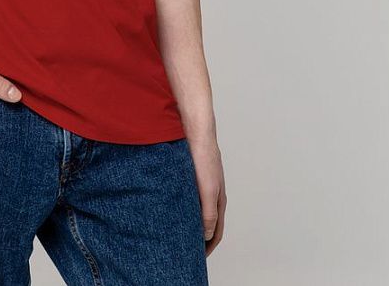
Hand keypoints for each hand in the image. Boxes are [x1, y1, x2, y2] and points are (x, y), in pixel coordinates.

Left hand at [187, 135, 226, 255]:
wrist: (195, 130)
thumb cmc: (204, 157)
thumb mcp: (208, 190)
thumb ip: (208, 213)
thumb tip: (206, 236)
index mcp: (219, 200)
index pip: (216, 231)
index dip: (208, 246)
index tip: (198, 258)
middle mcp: (211, 194)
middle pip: (207, 222)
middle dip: (198, 237)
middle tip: (185, 248)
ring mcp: (201, 184)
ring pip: (196, 209)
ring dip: (189, 222)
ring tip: (176, 231)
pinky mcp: (189, 175)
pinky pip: (187, 197)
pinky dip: (181, 207)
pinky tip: (169, 208)